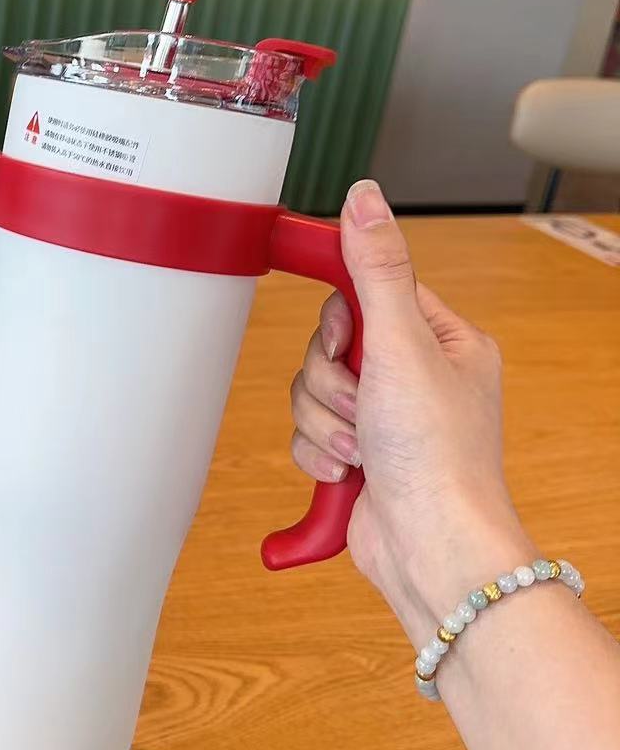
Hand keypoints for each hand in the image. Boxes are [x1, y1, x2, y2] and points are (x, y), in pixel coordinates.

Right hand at [290, 180, 534, 642]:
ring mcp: (384, 419)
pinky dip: (318, 453)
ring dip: (324, 422)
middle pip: (328, 344)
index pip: (369, 293)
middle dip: (331, 381)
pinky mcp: (355, 455)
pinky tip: (350, 473)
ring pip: (311, 389)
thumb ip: (377, 271)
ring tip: (360, 449)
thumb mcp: (401, 346)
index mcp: (442, 342)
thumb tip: (365, 199)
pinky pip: (306, 432)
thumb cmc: (439, 458)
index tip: (329, 317)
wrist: (431, 549)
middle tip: (363, 404)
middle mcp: (414, 377)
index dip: (342, 313)